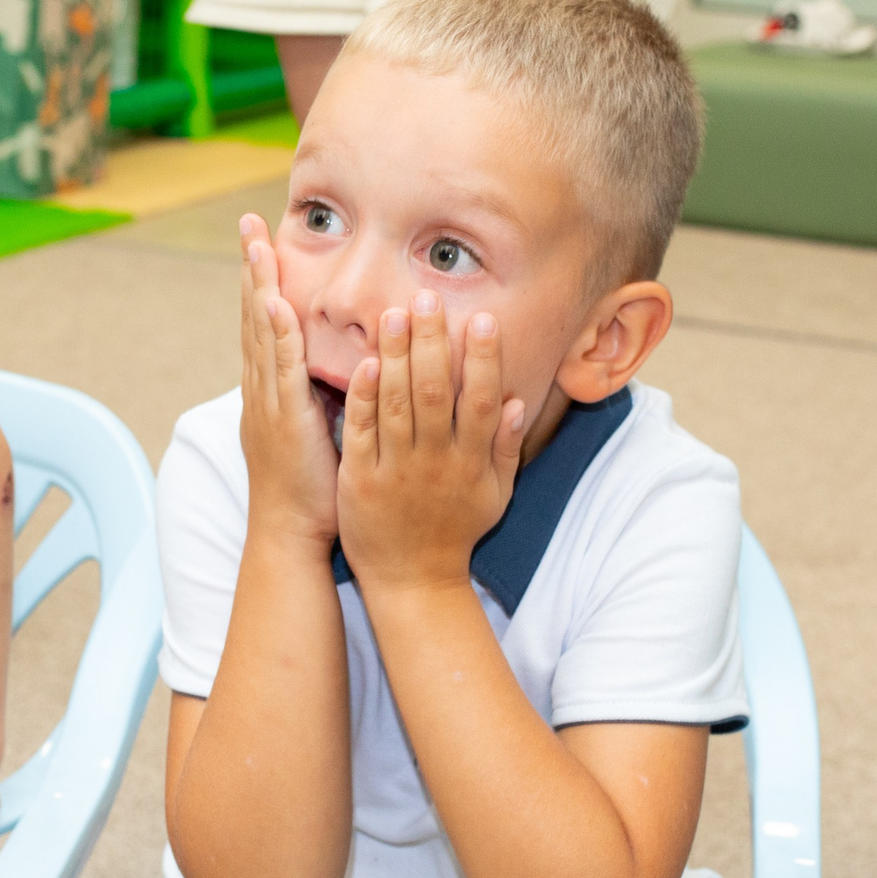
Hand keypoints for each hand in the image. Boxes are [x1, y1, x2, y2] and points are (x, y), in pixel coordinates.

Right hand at [237, 213, 339, 544]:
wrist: (290, 535)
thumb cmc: (313, 491)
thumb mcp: (321, 431)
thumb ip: (330, 395)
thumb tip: (357, 363)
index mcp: (272, 392)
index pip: (267, 325)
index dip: (263, 283)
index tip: (263, 244)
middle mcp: (263, 391)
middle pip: (255, 317)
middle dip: (251, 269)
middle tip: (247, 223)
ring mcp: (268, 404)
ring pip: (262, 334)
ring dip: (258, 287)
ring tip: (256, 244)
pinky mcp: (283, 420)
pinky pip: (280, 370)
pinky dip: (276, 334)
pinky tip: (275, 303)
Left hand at [336, 293, 524, 591]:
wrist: (413, 581)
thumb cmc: (456, 531)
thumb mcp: (495, 495)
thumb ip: (505, 448)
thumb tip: (516, 402)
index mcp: (470, 462)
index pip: (480, 401)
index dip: (482, 359)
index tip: (480, 318)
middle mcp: (435, 461)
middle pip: (434, 393)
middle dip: (431, 342)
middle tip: (426, 297)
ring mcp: (396, 469)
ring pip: (396, 404)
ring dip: (395, 357)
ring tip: (393, 314)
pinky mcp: (361, 478)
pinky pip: (362, 431)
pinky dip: (363, 397)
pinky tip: (366, 363)